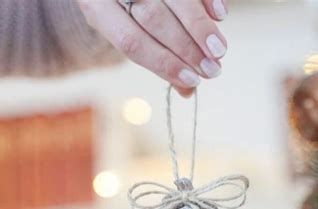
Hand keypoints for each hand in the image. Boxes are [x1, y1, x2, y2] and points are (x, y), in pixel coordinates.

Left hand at [77, 0, 227, 96]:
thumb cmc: (124, 14)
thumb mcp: (130, 36)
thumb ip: (157, 60)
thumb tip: (188, 91)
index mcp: (97, 8)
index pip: (132, 42)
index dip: (164, 64)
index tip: (192, 81)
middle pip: (154, 18)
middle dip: (187, 48)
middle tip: (212, 69)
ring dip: (201, 26)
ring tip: (220, 50)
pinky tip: (221, 15)